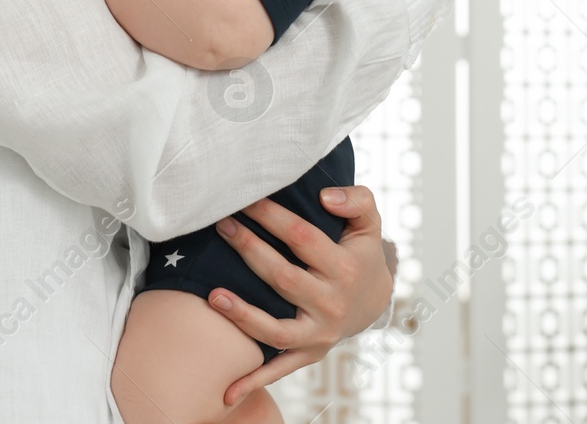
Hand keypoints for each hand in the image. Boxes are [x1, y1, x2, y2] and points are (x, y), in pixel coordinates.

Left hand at [205, 186, 393, 407]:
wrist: (374, 301)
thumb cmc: (360, 253)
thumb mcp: (368, 222)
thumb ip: (355, 200)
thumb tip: (324, 195)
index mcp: (344, 268)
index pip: (301, 237)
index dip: (271, 216)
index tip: (244, 198)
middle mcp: (331, 303)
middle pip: (282, 277)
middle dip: (249, 249)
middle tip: (221, 225)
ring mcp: (319, 333)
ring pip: (276, 329)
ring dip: (242, 316)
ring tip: (212, 295)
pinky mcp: (309, 353)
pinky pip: (279, 369)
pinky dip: (253, 381)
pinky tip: (226, 390)